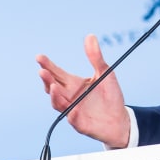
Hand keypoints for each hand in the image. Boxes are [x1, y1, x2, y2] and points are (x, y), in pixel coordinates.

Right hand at [36, 34, 131, 148]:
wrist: (120, 119)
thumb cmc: (110, 96)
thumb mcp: (105, 73)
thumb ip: (96, 57)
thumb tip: (90, 36)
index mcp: (73, 84)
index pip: (56, 73)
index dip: (47, 65)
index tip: (39, 57)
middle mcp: (69, 97)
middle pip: (53, 87)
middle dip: (47, 79)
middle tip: (42, 71)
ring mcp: (73, 111)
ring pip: (59, 104)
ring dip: (55, 96)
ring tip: (54, 86)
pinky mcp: (81, 124)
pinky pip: (74, 120)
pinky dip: (73, 115)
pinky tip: (73, 111)